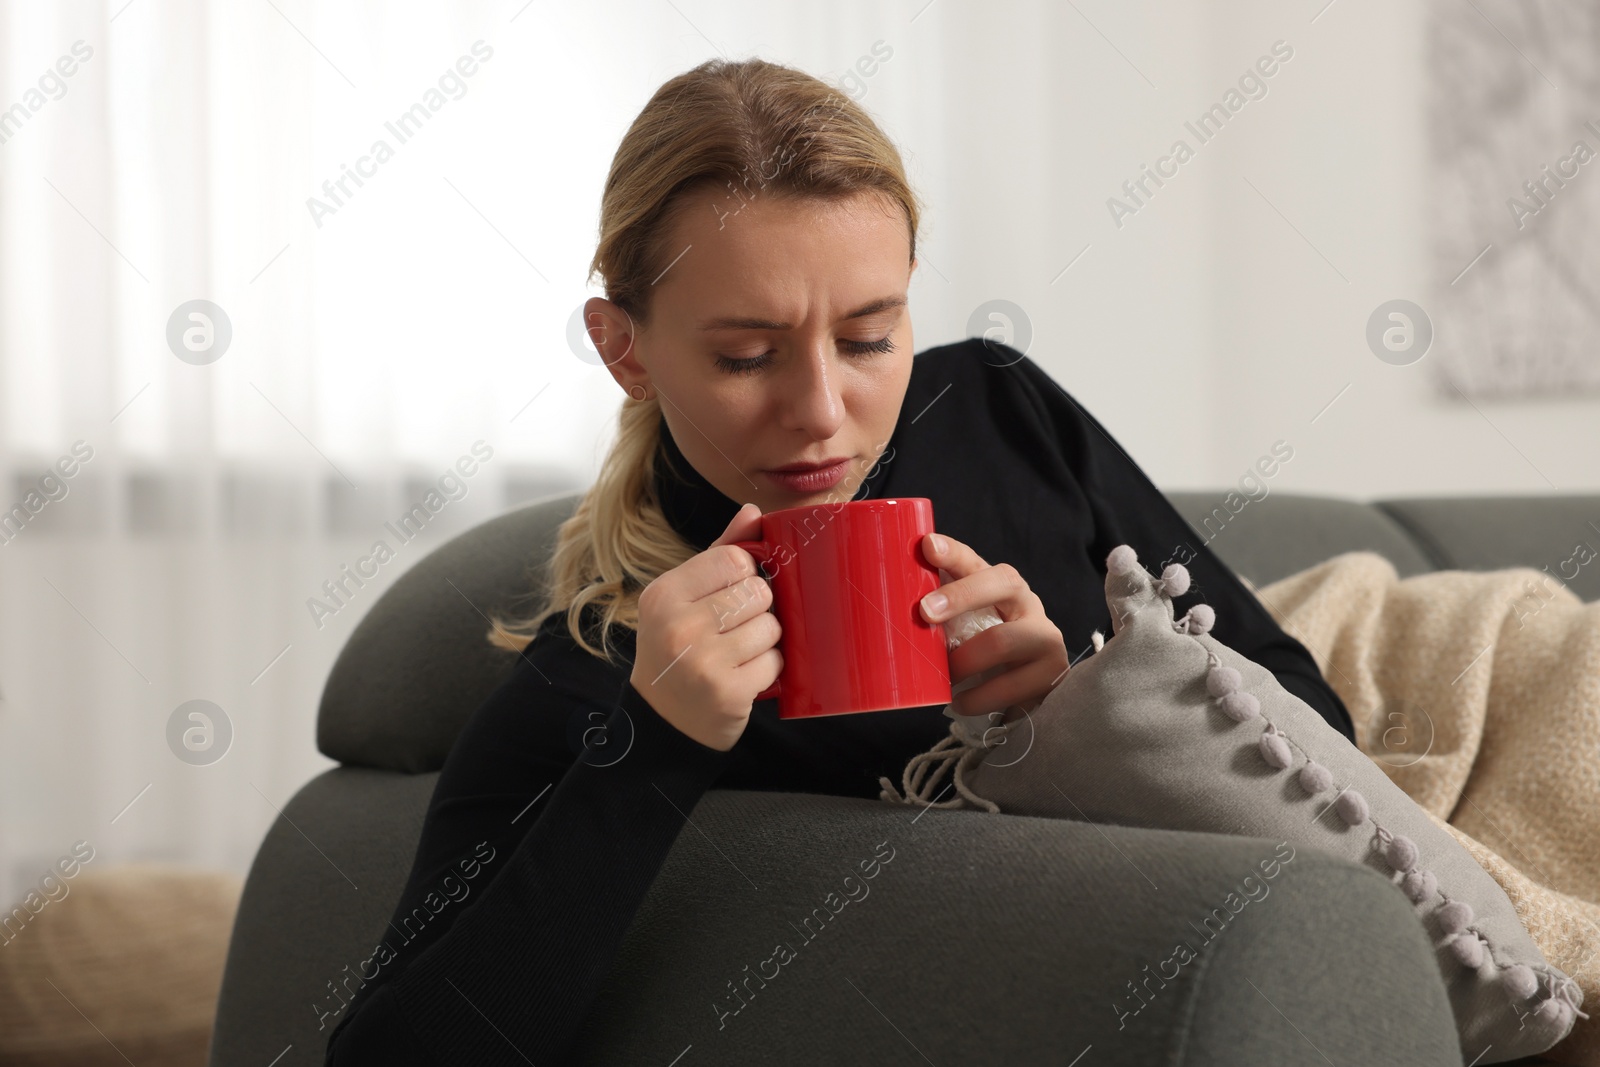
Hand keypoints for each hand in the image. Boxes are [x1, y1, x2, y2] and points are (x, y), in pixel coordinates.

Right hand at [630, 503, 781, 751]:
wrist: (663, 720)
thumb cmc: (679, 649)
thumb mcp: (685, 599)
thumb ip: (718, 555)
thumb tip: (752, 512)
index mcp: (664, 594)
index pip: (735, 559)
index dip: (745, 575)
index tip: (731, 595)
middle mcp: (678, 626)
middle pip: (758, 592)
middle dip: (757, 610)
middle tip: (734, 630)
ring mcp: (702, 662)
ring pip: (772, 627)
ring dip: (765, 642)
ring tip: (739, 654)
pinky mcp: (727, 693)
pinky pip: (775, 662)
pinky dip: (769, 670)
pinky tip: (745, 676)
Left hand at [918, 532, 1069, 721]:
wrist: (1030, 690)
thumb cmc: (984, 653)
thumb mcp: (964, 628)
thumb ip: (939, 613)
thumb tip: (887, 606)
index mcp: (1003, 586)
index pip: (977, 561)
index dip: (953, 553)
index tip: (928, 546)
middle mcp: (1029, 605)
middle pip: (1003, 584)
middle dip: (961, 596)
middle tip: (925, 613)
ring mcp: (1046, 640)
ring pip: (1002, 641)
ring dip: (963, 661)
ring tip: (944, 678)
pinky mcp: (1051, 676)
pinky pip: (1010, 687)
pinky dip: (977, 698)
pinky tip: (961, 702)